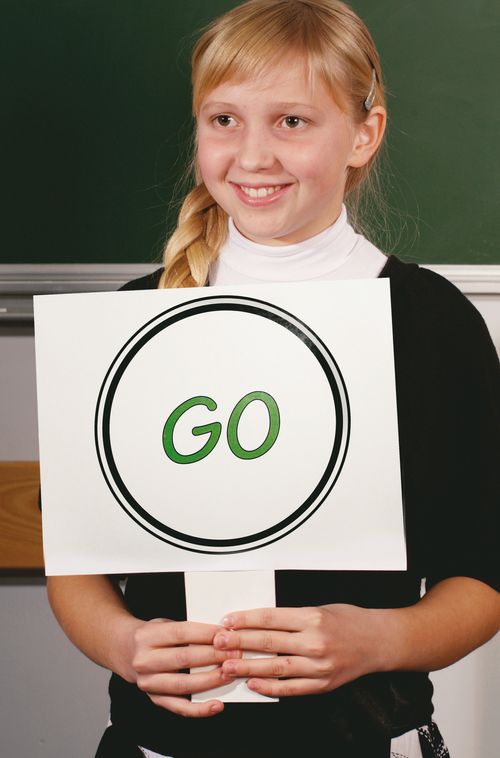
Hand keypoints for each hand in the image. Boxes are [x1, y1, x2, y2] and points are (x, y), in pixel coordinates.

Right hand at [127, 618, 240, 716]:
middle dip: (213, 656)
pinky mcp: (154, 699)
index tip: (226, 634)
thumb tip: (219, 635)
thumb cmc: (150, 636)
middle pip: (184, 658)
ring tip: (230, 673)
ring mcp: (148, 683)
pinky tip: (217, 705)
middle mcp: (145, 660)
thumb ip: (186, 630)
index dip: (206, 634)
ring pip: (183, 684)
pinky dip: (199, 709)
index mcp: (148, 636)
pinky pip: (179, 707)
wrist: (123, 650)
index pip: (181, 633)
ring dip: (210, 680)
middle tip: (235, 653)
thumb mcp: (162, 623)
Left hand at [213, 605, 385, 697]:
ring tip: (227, 665)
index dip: (246, 619)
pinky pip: (291, 688)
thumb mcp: (320, 608)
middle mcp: (315, 641)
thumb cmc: (350, 621)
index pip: (270, 618)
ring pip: (275, 667)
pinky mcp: (322, 684)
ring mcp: (318, 665)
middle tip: (218, 641)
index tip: (228, 621)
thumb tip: (260, 622)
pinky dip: (270, 687)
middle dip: (239, 642)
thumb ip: (292, 617)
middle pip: (269, 642)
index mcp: (312, 617)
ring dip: (248, 667)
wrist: (379, 641)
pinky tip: (253, 684)